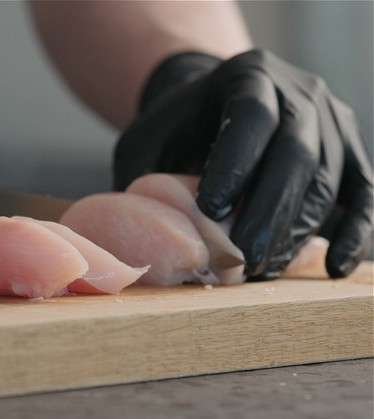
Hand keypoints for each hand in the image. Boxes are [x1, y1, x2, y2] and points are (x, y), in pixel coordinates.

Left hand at [113, 49, 372, 278]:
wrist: (207, 109)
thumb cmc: (172, 131)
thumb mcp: (146, 143)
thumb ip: (145, 180)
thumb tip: (141, 236)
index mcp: (247, 75)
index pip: (251, 115)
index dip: (234, 164)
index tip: (210, 210)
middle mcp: (299, 91)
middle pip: (296, 153)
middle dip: (267, 212)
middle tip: (240, 259)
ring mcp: (332, 121)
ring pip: (327, 179)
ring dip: (295, 230)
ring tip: (261, 268)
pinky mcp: (349, 153)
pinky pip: (361, 194)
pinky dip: (353, 232)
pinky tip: (332, 266)